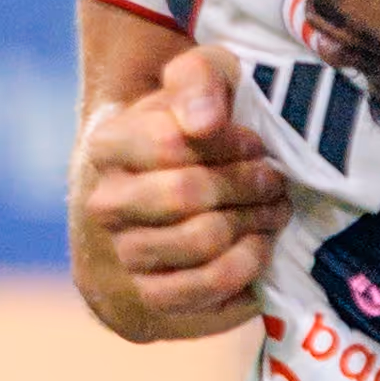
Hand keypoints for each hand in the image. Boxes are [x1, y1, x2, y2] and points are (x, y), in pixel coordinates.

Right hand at [74, 34, 286, 340]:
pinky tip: (259, 247)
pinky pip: (207, 289)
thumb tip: (204, 123)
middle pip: (187, 194)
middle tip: (275, 181)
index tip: (256, 143)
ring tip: (272, 211)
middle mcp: (104, 205)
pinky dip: (247, 267)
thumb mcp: (202, 80)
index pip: (170, 142)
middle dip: (248, 185)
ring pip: (202, 241)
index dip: (230, 143)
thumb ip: (198, 81)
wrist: (182, 187)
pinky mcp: (152, 301)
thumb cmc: (200, 126)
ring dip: (255, 224)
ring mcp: (124, 256)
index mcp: (107, 145)